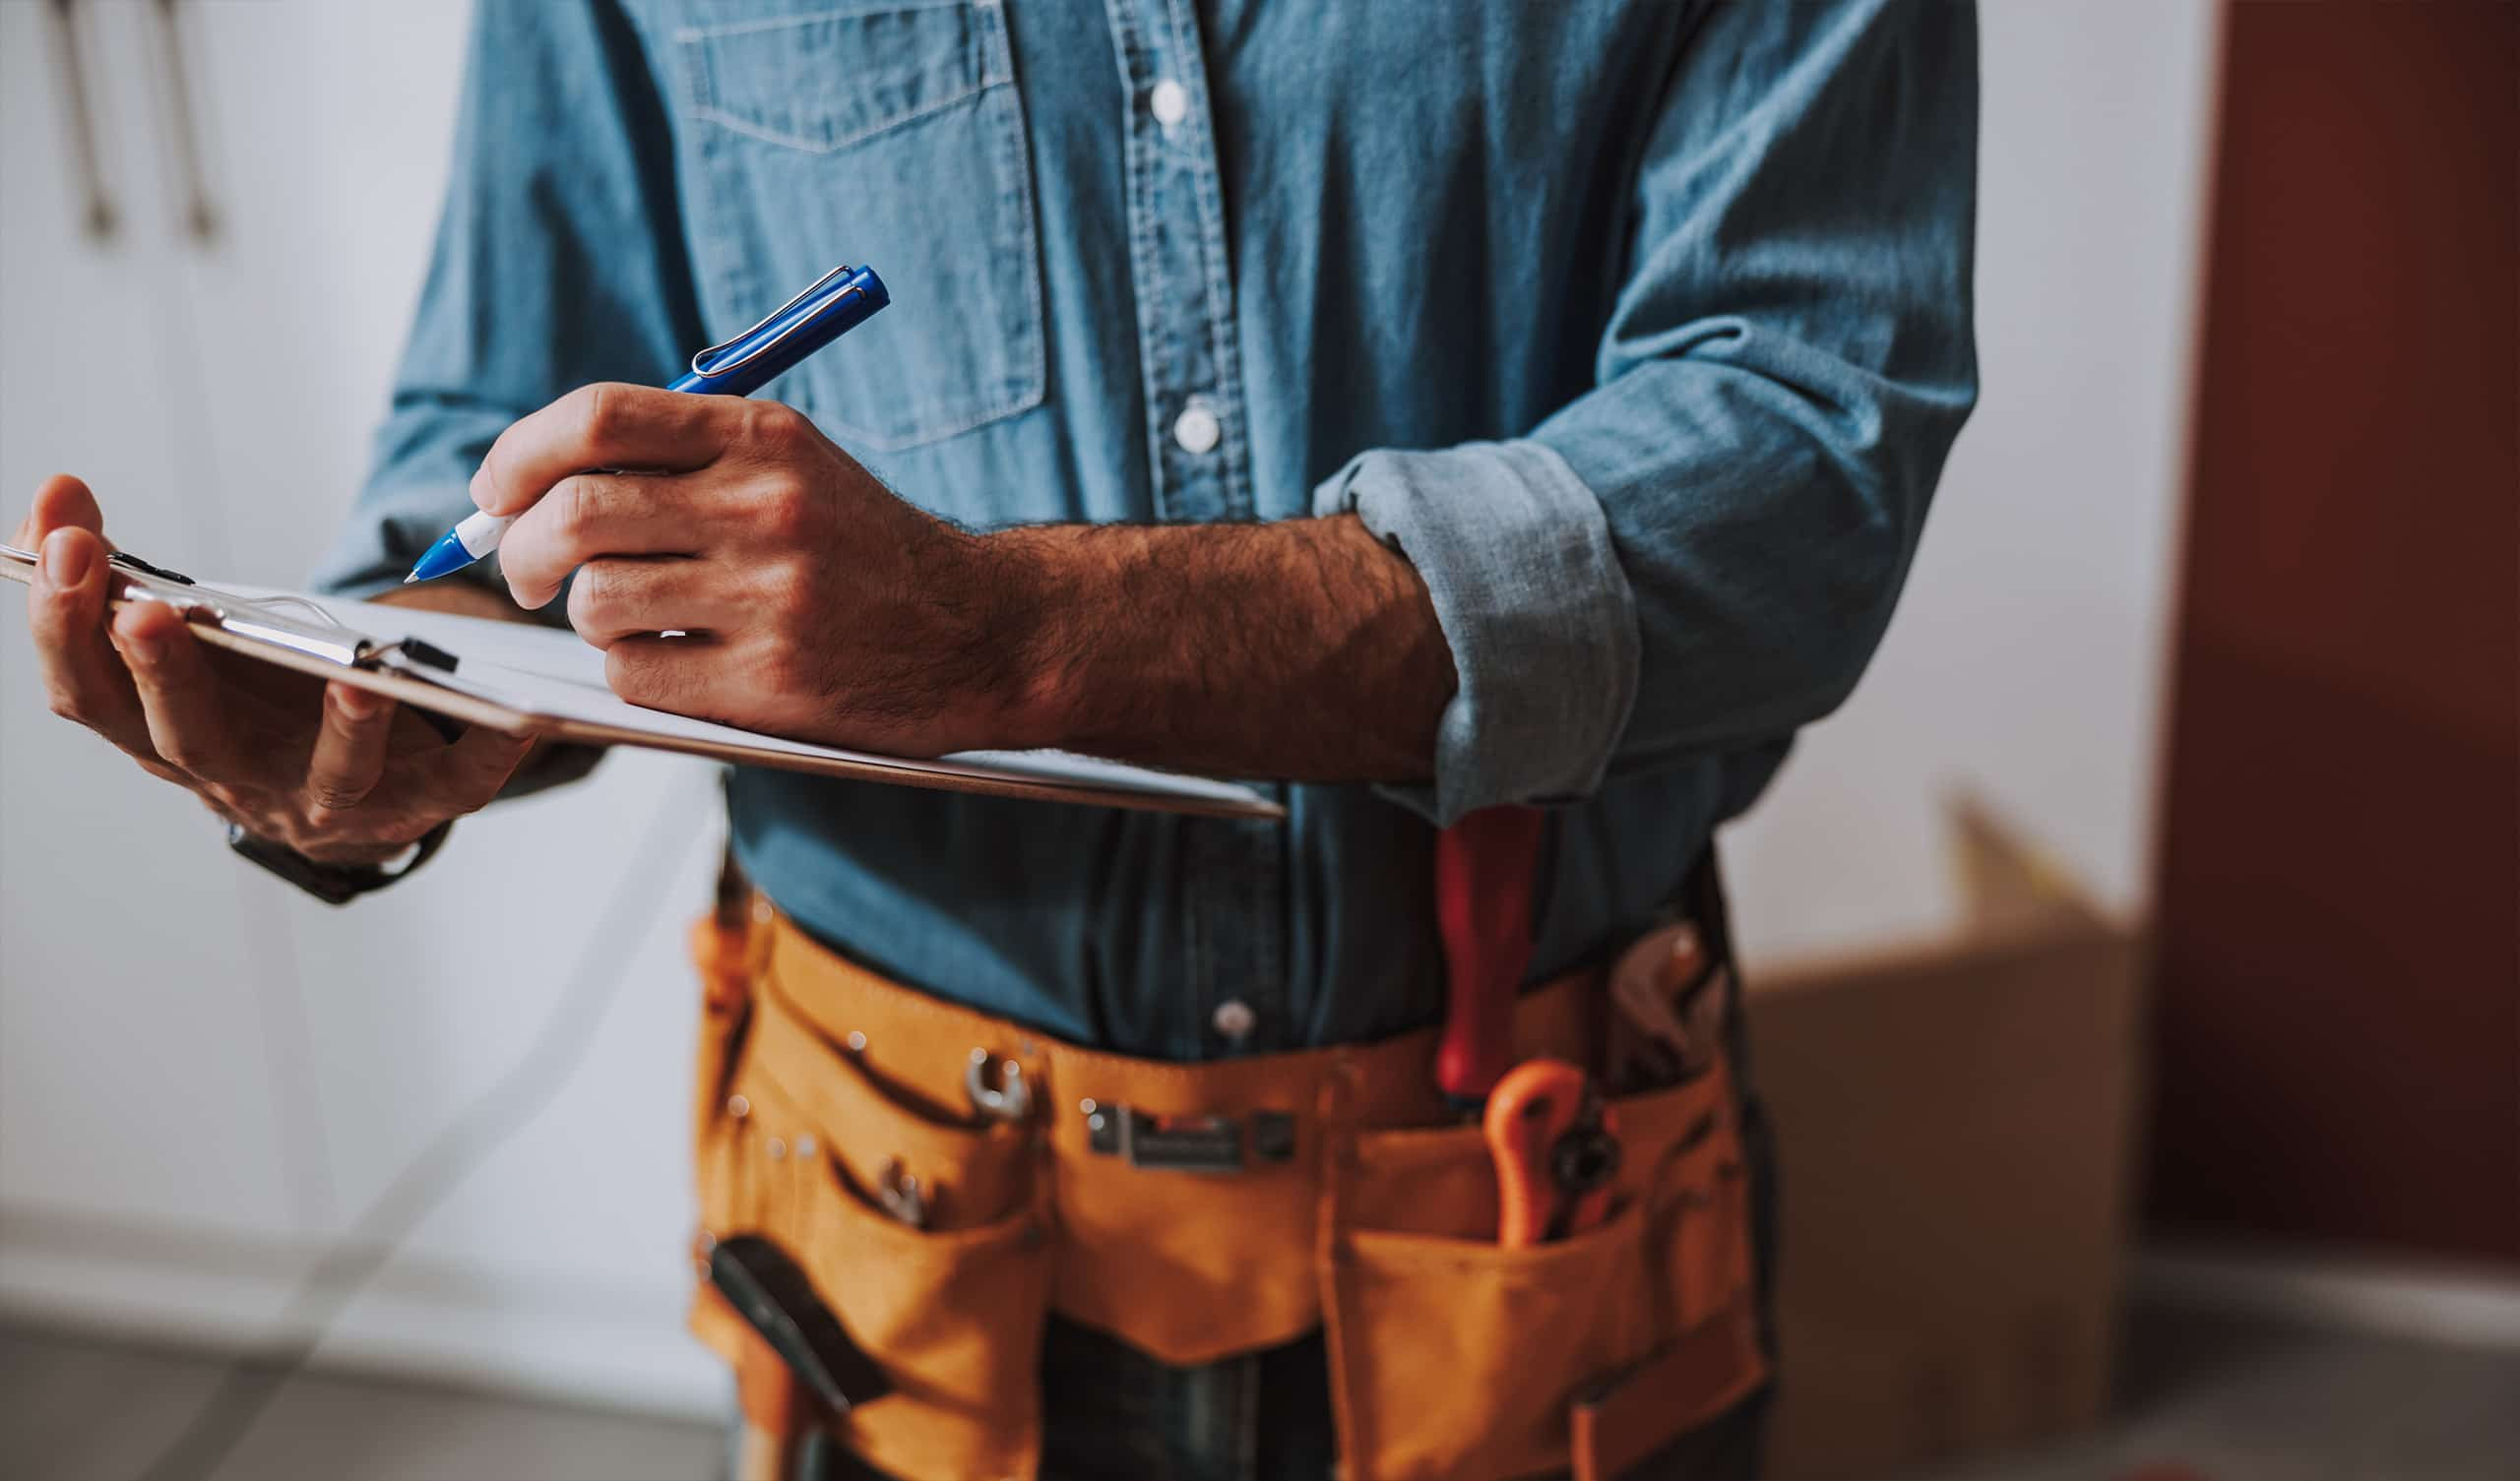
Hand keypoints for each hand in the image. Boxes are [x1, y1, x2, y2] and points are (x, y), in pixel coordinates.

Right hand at [15, 475, 532, 863]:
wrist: (349, 792)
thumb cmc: (256, 700)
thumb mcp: (184, 638)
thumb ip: (119, 572)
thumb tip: (56, 496)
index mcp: (163, 731)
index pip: (88, 693)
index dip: (66, 626)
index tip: (64, 548)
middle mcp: (237, 775)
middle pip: (186, 736)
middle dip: (161, 672)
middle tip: (145, 611)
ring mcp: (328, 798)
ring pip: (330, 776)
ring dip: (344, 729)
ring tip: (359, 679)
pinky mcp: (420, 803)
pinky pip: (461, 784)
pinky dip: (491, 752)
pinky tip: (520, 717)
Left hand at [478, 384, 1038, 754]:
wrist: (984, 633)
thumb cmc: (864, 551)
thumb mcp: (792, 467)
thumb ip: (678, 460)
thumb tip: (525, 489)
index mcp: (762, 437)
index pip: (597, 418)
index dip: (518, 456)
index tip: (496, 493)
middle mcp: (764, 509)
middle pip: (574, 513)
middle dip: (520, 550)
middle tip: (526, 572)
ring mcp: (769, 599)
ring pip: (595, 602)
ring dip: (586, 617)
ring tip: (628, 620)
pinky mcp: (769, 682)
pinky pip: (634, 675)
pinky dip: (633, 672)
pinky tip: (681, 662)